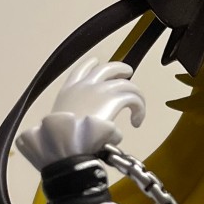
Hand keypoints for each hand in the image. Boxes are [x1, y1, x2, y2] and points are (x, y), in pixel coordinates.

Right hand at [17, 58, 145, 169]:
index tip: (96, 62)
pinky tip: (137, 121)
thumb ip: (85, 123)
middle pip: (106, 69)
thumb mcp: (66, 126)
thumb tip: (109, 132)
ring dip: (135, 95)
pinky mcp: (114, 99)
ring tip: (138, 107)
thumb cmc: (64, 139)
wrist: (69, 141)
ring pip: (125, 84)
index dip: (90, 64)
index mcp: (68, 90)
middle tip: (128, 72)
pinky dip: (139, 108)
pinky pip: (134, 98)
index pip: (80, 70)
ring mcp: (100, 90)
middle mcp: (85, 86)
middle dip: (119, 68)